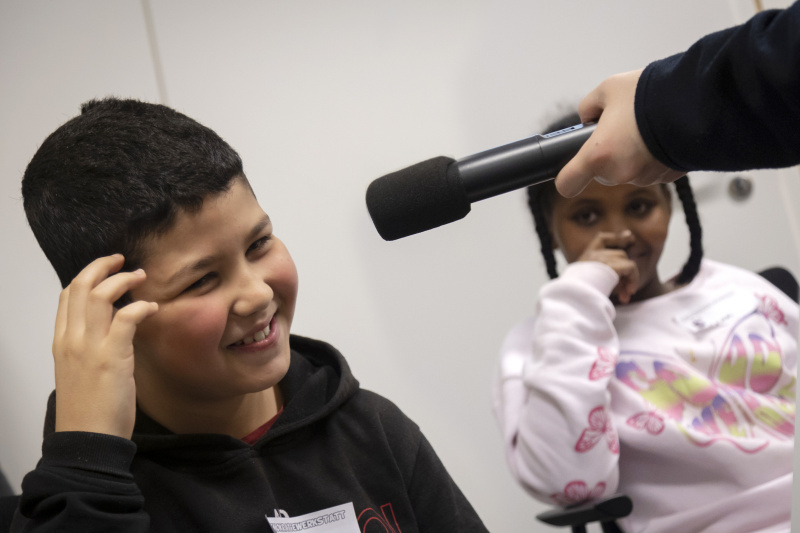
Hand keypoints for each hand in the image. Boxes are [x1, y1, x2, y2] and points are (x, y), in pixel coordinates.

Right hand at [52, 254, 157, 438]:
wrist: (89, 439)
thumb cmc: (90, 409)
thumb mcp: (81, 371)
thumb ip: (91, 347)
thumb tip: (113, 329)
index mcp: (62, 342)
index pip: (67, 296)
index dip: (87, 276)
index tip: (107, 269)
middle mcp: (71, 339)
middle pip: (81, 286)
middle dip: (102, 266)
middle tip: (123, 260)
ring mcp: (89, 347)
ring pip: (101, 295)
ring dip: (123, 280)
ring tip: (141, 277)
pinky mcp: (111, 357)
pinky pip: (125, 317)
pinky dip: (141, 306)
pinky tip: (152, 307)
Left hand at [555, 69, 683, 196]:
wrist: (699, 100)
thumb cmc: (651, 94)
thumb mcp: (607, 90)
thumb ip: (589, 108)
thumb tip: (588, 118)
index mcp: (598, 155)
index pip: (567, 184)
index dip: (566, 178)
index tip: (568, 171)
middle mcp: (619, 172)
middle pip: (601, 173)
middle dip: (606, 155)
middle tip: (619, 130)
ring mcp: (645, 177)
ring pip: (627, 172)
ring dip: (631, 155)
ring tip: (643, 129)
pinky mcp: (667, 177)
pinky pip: (651, 170)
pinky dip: (652, 157)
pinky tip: (660, 136)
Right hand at [577, 231, 638, 303]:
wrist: (572, 297)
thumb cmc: (578, 294)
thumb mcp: (586, 281)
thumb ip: (600, 276)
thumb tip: (620, 285)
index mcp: (586, 257)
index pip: (601, 238)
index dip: (616, 237)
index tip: (629, 236)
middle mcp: (593, 254)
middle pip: (620, 254)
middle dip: (626, 271)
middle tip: (627, 290)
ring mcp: (601, 258)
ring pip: (625, 260)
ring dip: (630, 278)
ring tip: (628, 293)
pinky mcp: (610, 265)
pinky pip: (631, 267)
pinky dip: (634, 279)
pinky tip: (629, 293)